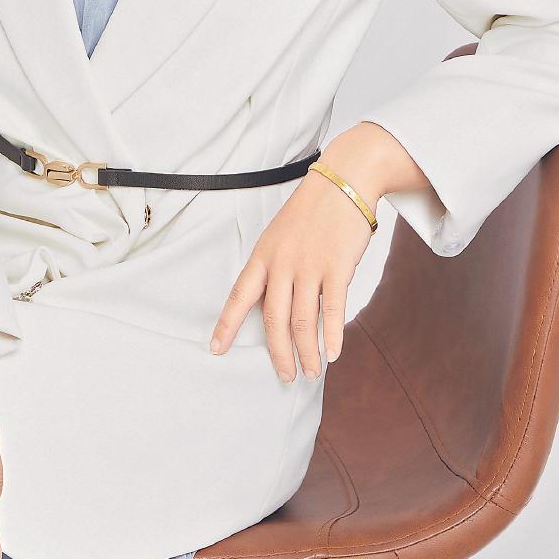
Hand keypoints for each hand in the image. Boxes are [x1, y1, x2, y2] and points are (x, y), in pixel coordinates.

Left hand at [208, 141, 382, 377]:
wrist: (342, 183)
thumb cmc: (310, 212)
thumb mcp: (279, 236)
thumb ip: (274, 269)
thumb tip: (274, 307)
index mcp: (263, 256)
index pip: (239, 296)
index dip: (227, 325)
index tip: (216, 350)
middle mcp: (283, 264)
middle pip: (274, 320)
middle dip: (279, 353)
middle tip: (285, 375)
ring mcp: (310, 267)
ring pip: (303, 321)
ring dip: (307, 352)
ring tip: (311, 371)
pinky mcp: (337, 267)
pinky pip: (333, 309)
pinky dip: (332, 335)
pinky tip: (332, 352)